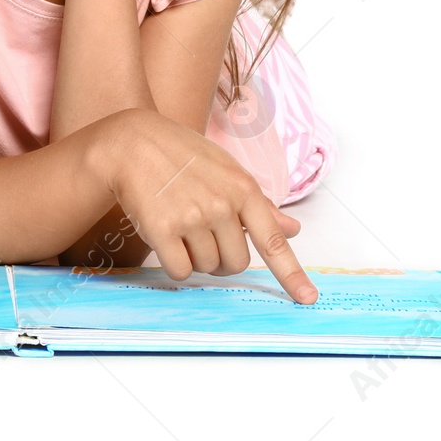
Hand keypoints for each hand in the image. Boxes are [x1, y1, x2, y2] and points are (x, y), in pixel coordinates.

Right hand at [98, 110, 317, 303]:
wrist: (133, 142)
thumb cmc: (183, 155)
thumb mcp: (227, 170)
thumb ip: (260, 204)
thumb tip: (294, 229)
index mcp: (243, 189)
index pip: (272, 240)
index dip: (292, 274)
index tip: (308, 299)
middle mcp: (221, 205)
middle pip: (236, 263)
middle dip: (222, 258)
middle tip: (204, 233)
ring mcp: (192, 218)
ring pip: (207, 268)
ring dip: (196, 257)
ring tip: (181, 225)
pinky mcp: (162, 229)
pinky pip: (180, 270)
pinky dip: (175, 263)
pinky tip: (166, 236)